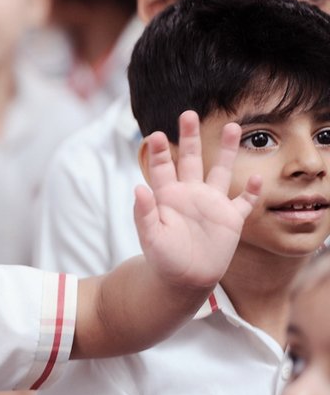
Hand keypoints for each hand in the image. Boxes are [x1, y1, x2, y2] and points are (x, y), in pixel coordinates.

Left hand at [134, 111, 261, 288]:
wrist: (183, 280)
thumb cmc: (163, 259)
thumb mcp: (150, 236)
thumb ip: (144, 213)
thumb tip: (138, 188)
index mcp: (167, 196)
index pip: (162, 168)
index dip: (158, 151)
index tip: (155, 134)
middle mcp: (190, 194)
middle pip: (190, 159)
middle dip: (189, 137)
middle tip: (189, 114)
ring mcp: (212, 205)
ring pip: (220, 171)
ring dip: (226, 151)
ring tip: (233, 127)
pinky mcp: (230, 219)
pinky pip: (244, 202)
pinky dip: (252, 191)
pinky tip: (256, 177)